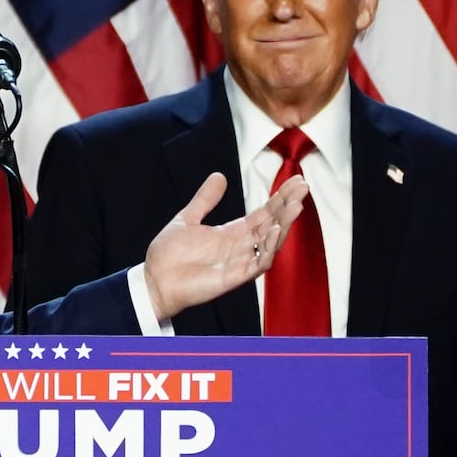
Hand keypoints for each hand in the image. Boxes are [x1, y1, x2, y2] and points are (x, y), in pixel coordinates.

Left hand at [142, 172, 308, 321]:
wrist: (154, 280)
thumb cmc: (168, 255)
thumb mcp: (187, 218)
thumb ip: (205, 199)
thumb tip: (218, 176)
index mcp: (232, 233)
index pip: (264, 213)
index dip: (280, 198)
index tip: (295, 181)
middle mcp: (240, 247)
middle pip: (272, 224)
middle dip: (288, 206)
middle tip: (303, 188)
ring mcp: (240, 262)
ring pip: (271, 243)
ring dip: (284, 225)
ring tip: (296, 206)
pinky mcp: (234, 277)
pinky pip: (259, 264)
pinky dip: (269, 248)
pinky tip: (276, 231)